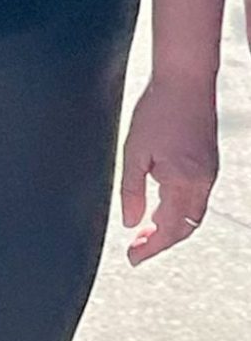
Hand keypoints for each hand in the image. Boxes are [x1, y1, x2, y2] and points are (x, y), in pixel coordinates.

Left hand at [121, 71, 218, 262]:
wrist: (186, 81)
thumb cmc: (157, 111)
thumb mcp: (134, 150)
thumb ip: (132, 190)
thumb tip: (131, 223)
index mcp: (185, 182)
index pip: (171, 229)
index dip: (152, 247)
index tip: (133, 259)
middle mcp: (203, 183)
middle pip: (185, 226)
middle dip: (161, 241)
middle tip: (135, 249)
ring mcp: (209, 174)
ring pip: (192, 214)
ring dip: (170, 227)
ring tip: (144, 232)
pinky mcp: (208, 164)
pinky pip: (195, 198)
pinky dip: (178, 210)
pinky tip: (160, 206)